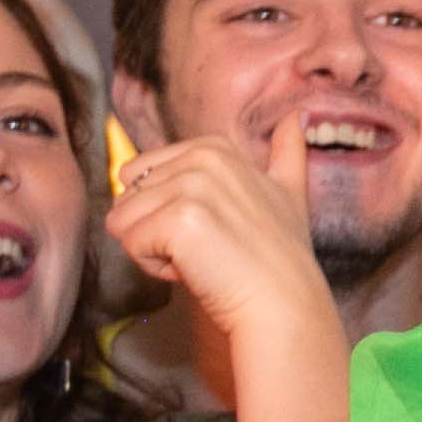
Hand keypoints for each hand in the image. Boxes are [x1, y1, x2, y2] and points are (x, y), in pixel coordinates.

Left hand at [110, 136, 349, 413]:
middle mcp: (202, 158)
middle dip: (157, 230)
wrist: (284, 306)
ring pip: (123, 219)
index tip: (212, 231)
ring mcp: (191, 187)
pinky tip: (193, 271)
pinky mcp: (178, 220)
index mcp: (215, 147)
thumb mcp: (290, 192)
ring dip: (153, 250)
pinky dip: (154, 267)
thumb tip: (298, 115)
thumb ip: (286, 152)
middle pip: (129, 196)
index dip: (169, 211)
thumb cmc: (281, 260)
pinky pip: (130, 243)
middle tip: (206, 250)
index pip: (142, 174)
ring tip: (200, 260)